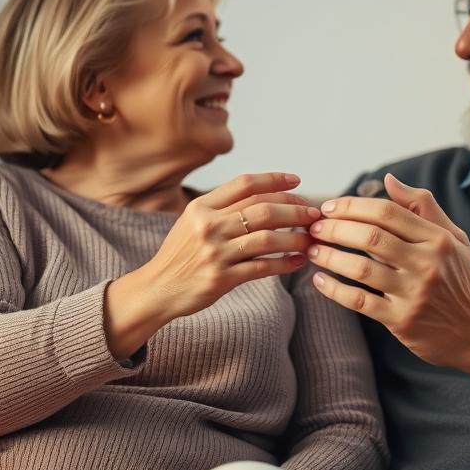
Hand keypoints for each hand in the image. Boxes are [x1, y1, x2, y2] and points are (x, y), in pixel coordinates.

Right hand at [105, 172, 319, 357]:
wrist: (157, 289)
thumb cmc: (180, 254)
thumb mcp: (192, 221)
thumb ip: (221, 207)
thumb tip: (263, 195)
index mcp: (201, 207)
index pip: (245, 184)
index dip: (275, 180)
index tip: (297, 182)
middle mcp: (208, 226)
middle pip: (263, 209)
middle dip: (294, 210)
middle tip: (312, 214)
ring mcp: (215, 253)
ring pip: (268, 238)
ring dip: (295, 237)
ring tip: (310, 238)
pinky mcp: (221, 279)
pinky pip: (263, 268)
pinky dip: (286, 263)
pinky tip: (299, 261)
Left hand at [307, 173, 469, 386]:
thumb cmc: (460, 280)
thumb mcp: (453, 239)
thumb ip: (423, 207)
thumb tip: (389, 179)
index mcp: (438, 239)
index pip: (387, 212)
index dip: (353, 206)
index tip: (330, 207)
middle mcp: (427, 264)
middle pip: (370, 236)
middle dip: (335, 228)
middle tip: (314, 228)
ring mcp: (414, 293)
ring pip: (360, 268)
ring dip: (329, 256)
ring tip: (311, 251)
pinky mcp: (401, 320)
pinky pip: (359, 301)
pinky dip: (334, 290)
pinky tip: (320, 280)